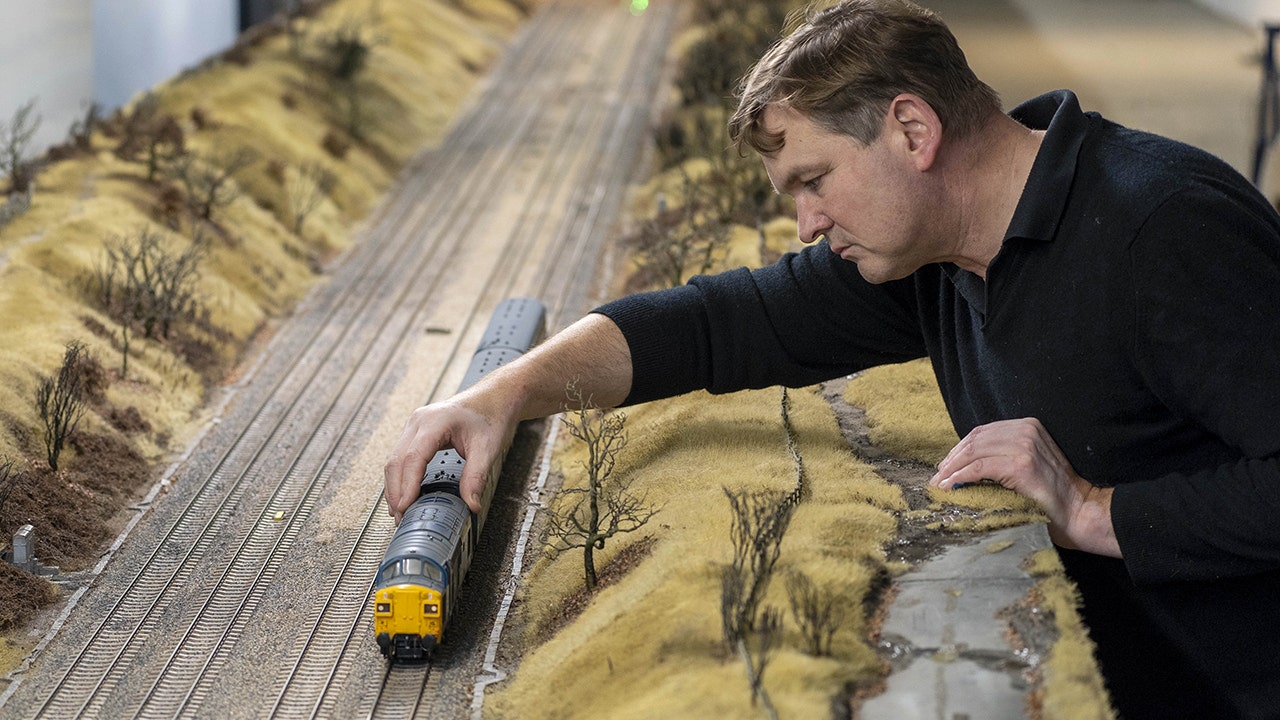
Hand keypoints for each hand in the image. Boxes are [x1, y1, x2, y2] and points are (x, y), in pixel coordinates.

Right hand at [383, 396, 513, 521]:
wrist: (494, 397)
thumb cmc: (490, 414)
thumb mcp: (487, 448)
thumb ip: (476, 477)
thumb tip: (470, 504)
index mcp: (434, 422)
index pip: (413, 458)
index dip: (407, 485)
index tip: (405, 507)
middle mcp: (418, 421)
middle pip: (397, 461)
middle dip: (396, 491)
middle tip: (400, 517)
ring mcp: (415, 425)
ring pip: (394, 459)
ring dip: (394, 486)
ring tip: (399, 511)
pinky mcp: (416, 432)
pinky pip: (401, 456)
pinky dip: (400, 477)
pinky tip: (403, 493)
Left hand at [929, 417, 1119, 557]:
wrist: (1080, 512)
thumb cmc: (1052, 495)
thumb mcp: (1028, 464)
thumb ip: (1003, 455)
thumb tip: (964, 464)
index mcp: (1028, 426)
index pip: (981, 433)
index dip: (958, 450)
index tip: (944, 466)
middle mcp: (1026, 431)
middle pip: (974, 439)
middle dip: (951, 460)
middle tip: (936, 477)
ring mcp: (1024, 446)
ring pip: (973, 452)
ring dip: (951, 469)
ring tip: (939, 484)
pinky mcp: (1021, 464)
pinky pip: (979, 467)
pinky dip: (960, 477)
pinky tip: (949, 487)